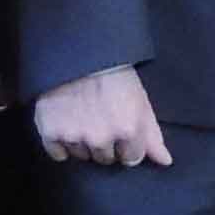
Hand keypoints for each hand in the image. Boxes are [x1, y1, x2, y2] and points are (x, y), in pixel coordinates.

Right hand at [34, 64, 172, 168]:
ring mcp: (73, 136)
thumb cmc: (114, 73)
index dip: (128, 145)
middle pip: (105, 158)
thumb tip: (165, 161)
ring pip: (82, 156)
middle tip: (101, 118)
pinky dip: (61, 143)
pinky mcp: (50, 132)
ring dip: (83, 143)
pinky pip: (58, 154)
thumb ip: (152, 135)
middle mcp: (100, 138)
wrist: (78, 54)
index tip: (121, 129)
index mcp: (127, 130)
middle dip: (106, 143)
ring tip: (83, 116)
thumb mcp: (140, 100)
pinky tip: (66, 123)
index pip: (131, 158)